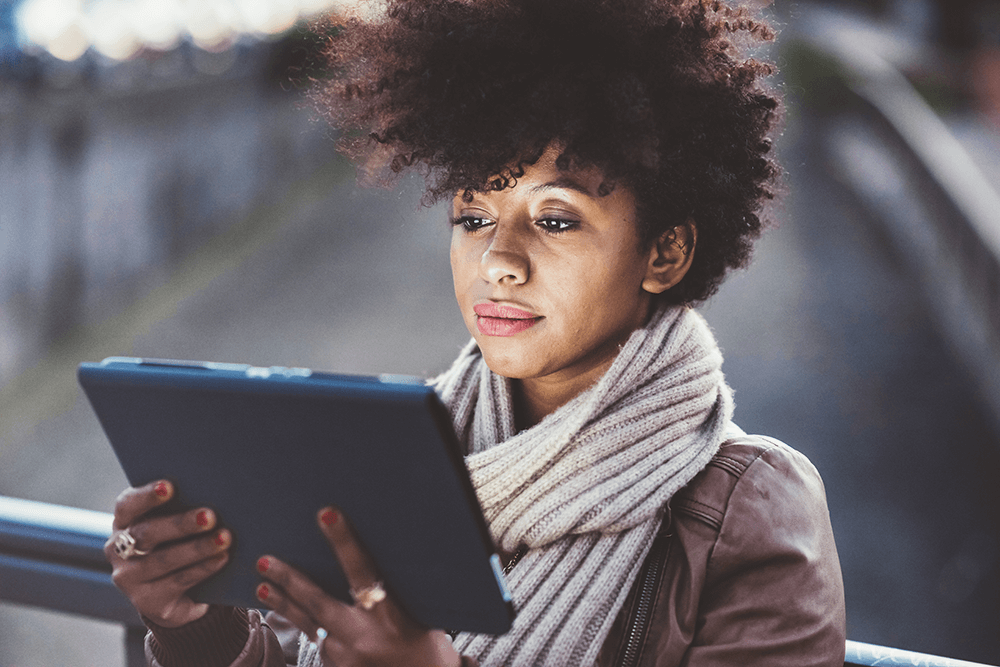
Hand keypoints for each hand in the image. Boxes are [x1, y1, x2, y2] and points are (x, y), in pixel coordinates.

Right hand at [106, 480, 232, 626]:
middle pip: (146, 533)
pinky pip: (176, 582)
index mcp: (124, 522)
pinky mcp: (146, 601)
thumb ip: (183, 508)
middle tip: (210, 516)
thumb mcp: (175, 526)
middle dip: (180, 524)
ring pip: (162, 560)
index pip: (127, 505)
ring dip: (196, 548)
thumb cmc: (179, 543)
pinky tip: (221, 559)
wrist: (177, 594)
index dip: (147, 496)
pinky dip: (202, 569)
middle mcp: (119, 550)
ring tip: (224, 538)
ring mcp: (129, 578)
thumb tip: (216, 491)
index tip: (170, 486)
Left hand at [255, 507, 461, 666]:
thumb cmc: (427, 649)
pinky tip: (290, 610)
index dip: (343, 542)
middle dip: (289, 579)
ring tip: (262, 586)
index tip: (326, 515)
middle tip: (265, 560)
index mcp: (388, 616)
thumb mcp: (421, 616)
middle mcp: (362, 637)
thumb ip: (391, 595)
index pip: (361, 571)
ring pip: (308, 624)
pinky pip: (316, 641)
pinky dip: (304, 623)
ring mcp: (344, 657)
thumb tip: (366, 568)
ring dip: (284, 604)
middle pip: (318, 602)